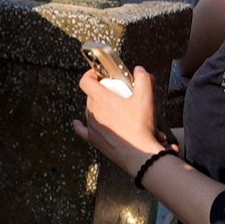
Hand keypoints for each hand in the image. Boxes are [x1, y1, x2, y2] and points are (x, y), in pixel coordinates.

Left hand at [71, 51, 163, 166]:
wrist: (139, 153)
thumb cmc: (140, 126)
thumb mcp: (146, 97)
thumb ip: (143, 79)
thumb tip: (139, 70)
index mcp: (101, 99)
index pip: (85, 81)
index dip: (91, 74)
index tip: (99, 73)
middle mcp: (92, 111)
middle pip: (92, 95)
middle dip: (103, 91)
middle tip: (117, 92)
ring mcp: (91, 126)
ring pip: (91, 111)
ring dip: (100, 107)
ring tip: (117, 109)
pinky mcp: (93, 139)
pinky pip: (82, 130)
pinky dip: (80, 125)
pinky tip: (77, 124)